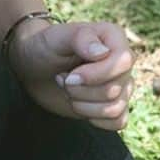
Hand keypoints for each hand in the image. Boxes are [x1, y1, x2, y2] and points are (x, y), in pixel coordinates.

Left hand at [9, 20, 133, 130]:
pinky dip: (96, 120)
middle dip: (81, 91)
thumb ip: (80, 38)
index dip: (96, 75)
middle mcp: (122, 62)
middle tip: (63, 80)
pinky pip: (118, 122)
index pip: (123, 62)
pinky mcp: (113, 105)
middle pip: (115, 89)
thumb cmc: (46, 48)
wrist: (36, 69)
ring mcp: (120, 85)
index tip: (70, 75)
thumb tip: (102, 53)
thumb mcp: (57, 37)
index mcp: (114, 38)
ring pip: (115, 108)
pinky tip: (79, 106)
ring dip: (84, 106)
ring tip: (69, 91)